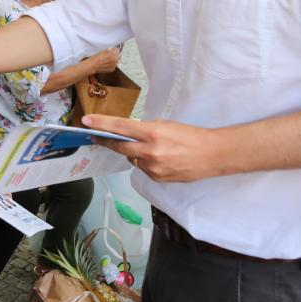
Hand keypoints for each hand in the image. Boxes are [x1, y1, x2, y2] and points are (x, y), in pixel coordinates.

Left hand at [85, 114, 219, 181]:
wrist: (214, 155)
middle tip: (95, 135)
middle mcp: (150, 152)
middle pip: (119, 146)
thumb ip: (144, 130)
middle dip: (106, 140)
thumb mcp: (165, 125)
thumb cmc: (191, 135)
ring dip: (133, 152)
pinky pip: (142, 168)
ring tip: (148, 147)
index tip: (86, 122)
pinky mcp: (157, 179)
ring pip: (132, 159)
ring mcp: (153, 168)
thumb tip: (126, 133)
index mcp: (152, 133)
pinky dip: (145, 162)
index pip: (120, 127)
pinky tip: (158, 158)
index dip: (101, 124)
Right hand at [91, 47, 120, 73]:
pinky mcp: (112, 69)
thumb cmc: (96, 58)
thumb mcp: (103, 51)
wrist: (93, 66)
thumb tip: (111, 49)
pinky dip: (111, 64)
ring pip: (116, 61)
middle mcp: (116, 61)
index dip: (115, 49)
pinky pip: (114, 65)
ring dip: (113, 59)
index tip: (112, 49)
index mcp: (114, 55)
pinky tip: (106, 63)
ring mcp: (114, 66)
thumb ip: (109, 50)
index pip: (118, 50)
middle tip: (110, 54)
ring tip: (107, 59)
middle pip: (118, 56)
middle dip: (115, 54)